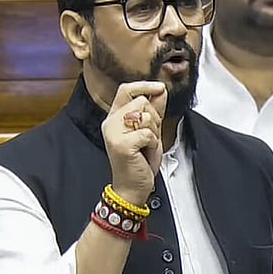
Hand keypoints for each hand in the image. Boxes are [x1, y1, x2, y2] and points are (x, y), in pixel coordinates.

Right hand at [101, 81, 167, 205]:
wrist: (132, 187)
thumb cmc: (139, 161)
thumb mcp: (151, 131)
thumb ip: (155, 110)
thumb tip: (160, 90)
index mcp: (115, 117)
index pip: (126, 90)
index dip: (144, 86)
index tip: (159, 87)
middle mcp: (111, 122)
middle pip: (141, 102)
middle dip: (154, 119)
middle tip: (149, 137)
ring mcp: (114, 133)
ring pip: (146, 116)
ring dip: (154, 133)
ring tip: (146, 147)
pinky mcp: (121, 144)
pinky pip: (147, 134)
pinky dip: (152, 145)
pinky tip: (144, 153)